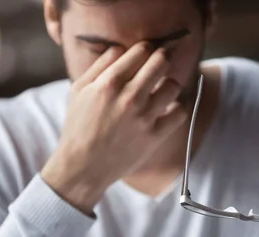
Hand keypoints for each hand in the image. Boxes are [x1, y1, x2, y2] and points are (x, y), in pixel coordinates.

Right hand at [41, 42, 187, 214]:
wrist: (83, 166)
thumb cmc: (79, 127)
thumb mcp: (79, 90)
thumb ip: (100, 65)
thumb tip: (120, 48)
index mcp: (109, 83)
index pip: (141, 51)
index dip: (146, 48)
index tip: (147, 53)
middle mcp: (128, 97)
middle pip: (161, 62)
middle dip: (162, 59)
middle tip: (160, 64)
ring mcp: (143, 118)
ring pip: (173, 86)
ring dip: (169, 85)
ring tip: (162, 90)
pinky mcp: (154, 136)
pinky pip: (179, 113)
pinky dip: (177, 109)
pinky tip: (167, 110)